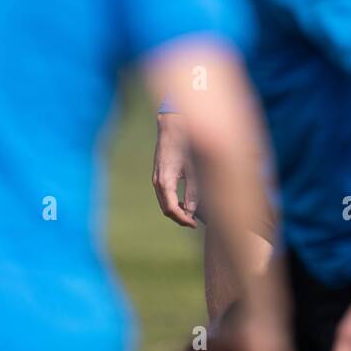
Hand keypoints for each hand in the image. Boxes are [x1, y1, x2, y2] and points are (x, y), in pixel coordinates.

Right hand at [152, 112, 198, 226]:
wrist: (172, 126)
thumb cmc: (185, 144)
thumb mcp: (193, 168)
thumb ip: (193, 190)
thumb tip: (192, 211)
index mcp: (165, 181)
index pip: (171, 209)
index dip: (182, 219)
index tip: (194, 224)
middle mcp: (157, 182)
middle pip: (166, 209)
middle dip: (179, 218)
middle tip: (194, 223)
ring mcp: (156, 178)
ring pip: (164, 202)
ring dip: (176, 211)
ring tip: (192, 215)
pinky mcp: (159, 174)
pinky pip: (164, 194)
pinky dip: (173, 202)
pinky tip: (186, 202)